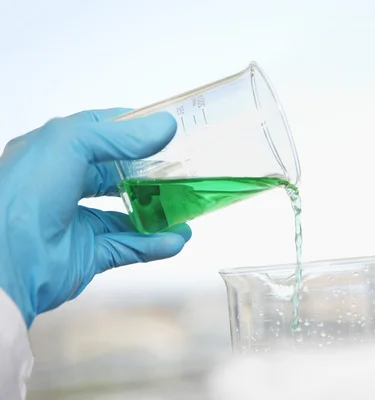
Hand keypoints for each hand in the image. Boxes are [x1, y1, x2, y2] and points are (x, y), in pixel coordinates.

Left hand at [0, 108, 191, 327]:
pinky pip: (126, 248)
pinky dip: (152, 245)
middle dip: (149, 174)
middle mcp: (62, 185)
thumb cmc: (24, 194)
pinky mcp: (85, 254)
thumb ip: (119, 135)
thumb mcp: (69, 144)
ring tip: (185, 210)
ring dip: (157, 213)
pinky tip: (175, 239)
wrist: (4, 263)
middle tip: (180, 171)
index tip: (165, 130)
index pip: (97, 133)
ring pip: (125, 214)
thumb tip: (164, 126)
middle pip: (115, 175)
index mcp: (52, 152)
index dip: (131, 129)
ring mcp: (74, 221)